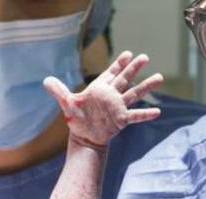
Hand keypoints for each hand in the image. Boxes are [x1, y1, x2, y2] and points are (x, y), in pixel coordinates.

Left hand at [43, 51, 164, 148]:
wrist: (84, 138)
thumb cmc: (77, 120)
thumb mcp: (67, 103)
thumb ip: (58, 91)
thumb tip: (45, 80)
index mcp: (100, 89)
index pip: (111, 73)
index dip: (119, 64)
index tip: (128, 54)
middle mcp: (111, 96)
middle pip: (125, 79)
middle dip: (134, 68)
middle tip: (145, 57)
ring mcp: (118, 107)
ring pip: (134, 94)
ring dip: (146, 86)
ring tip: (159, 77)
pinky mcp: (121, 120)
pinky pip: (135, 116)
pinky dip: (146, 115)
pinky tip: (157, 112)